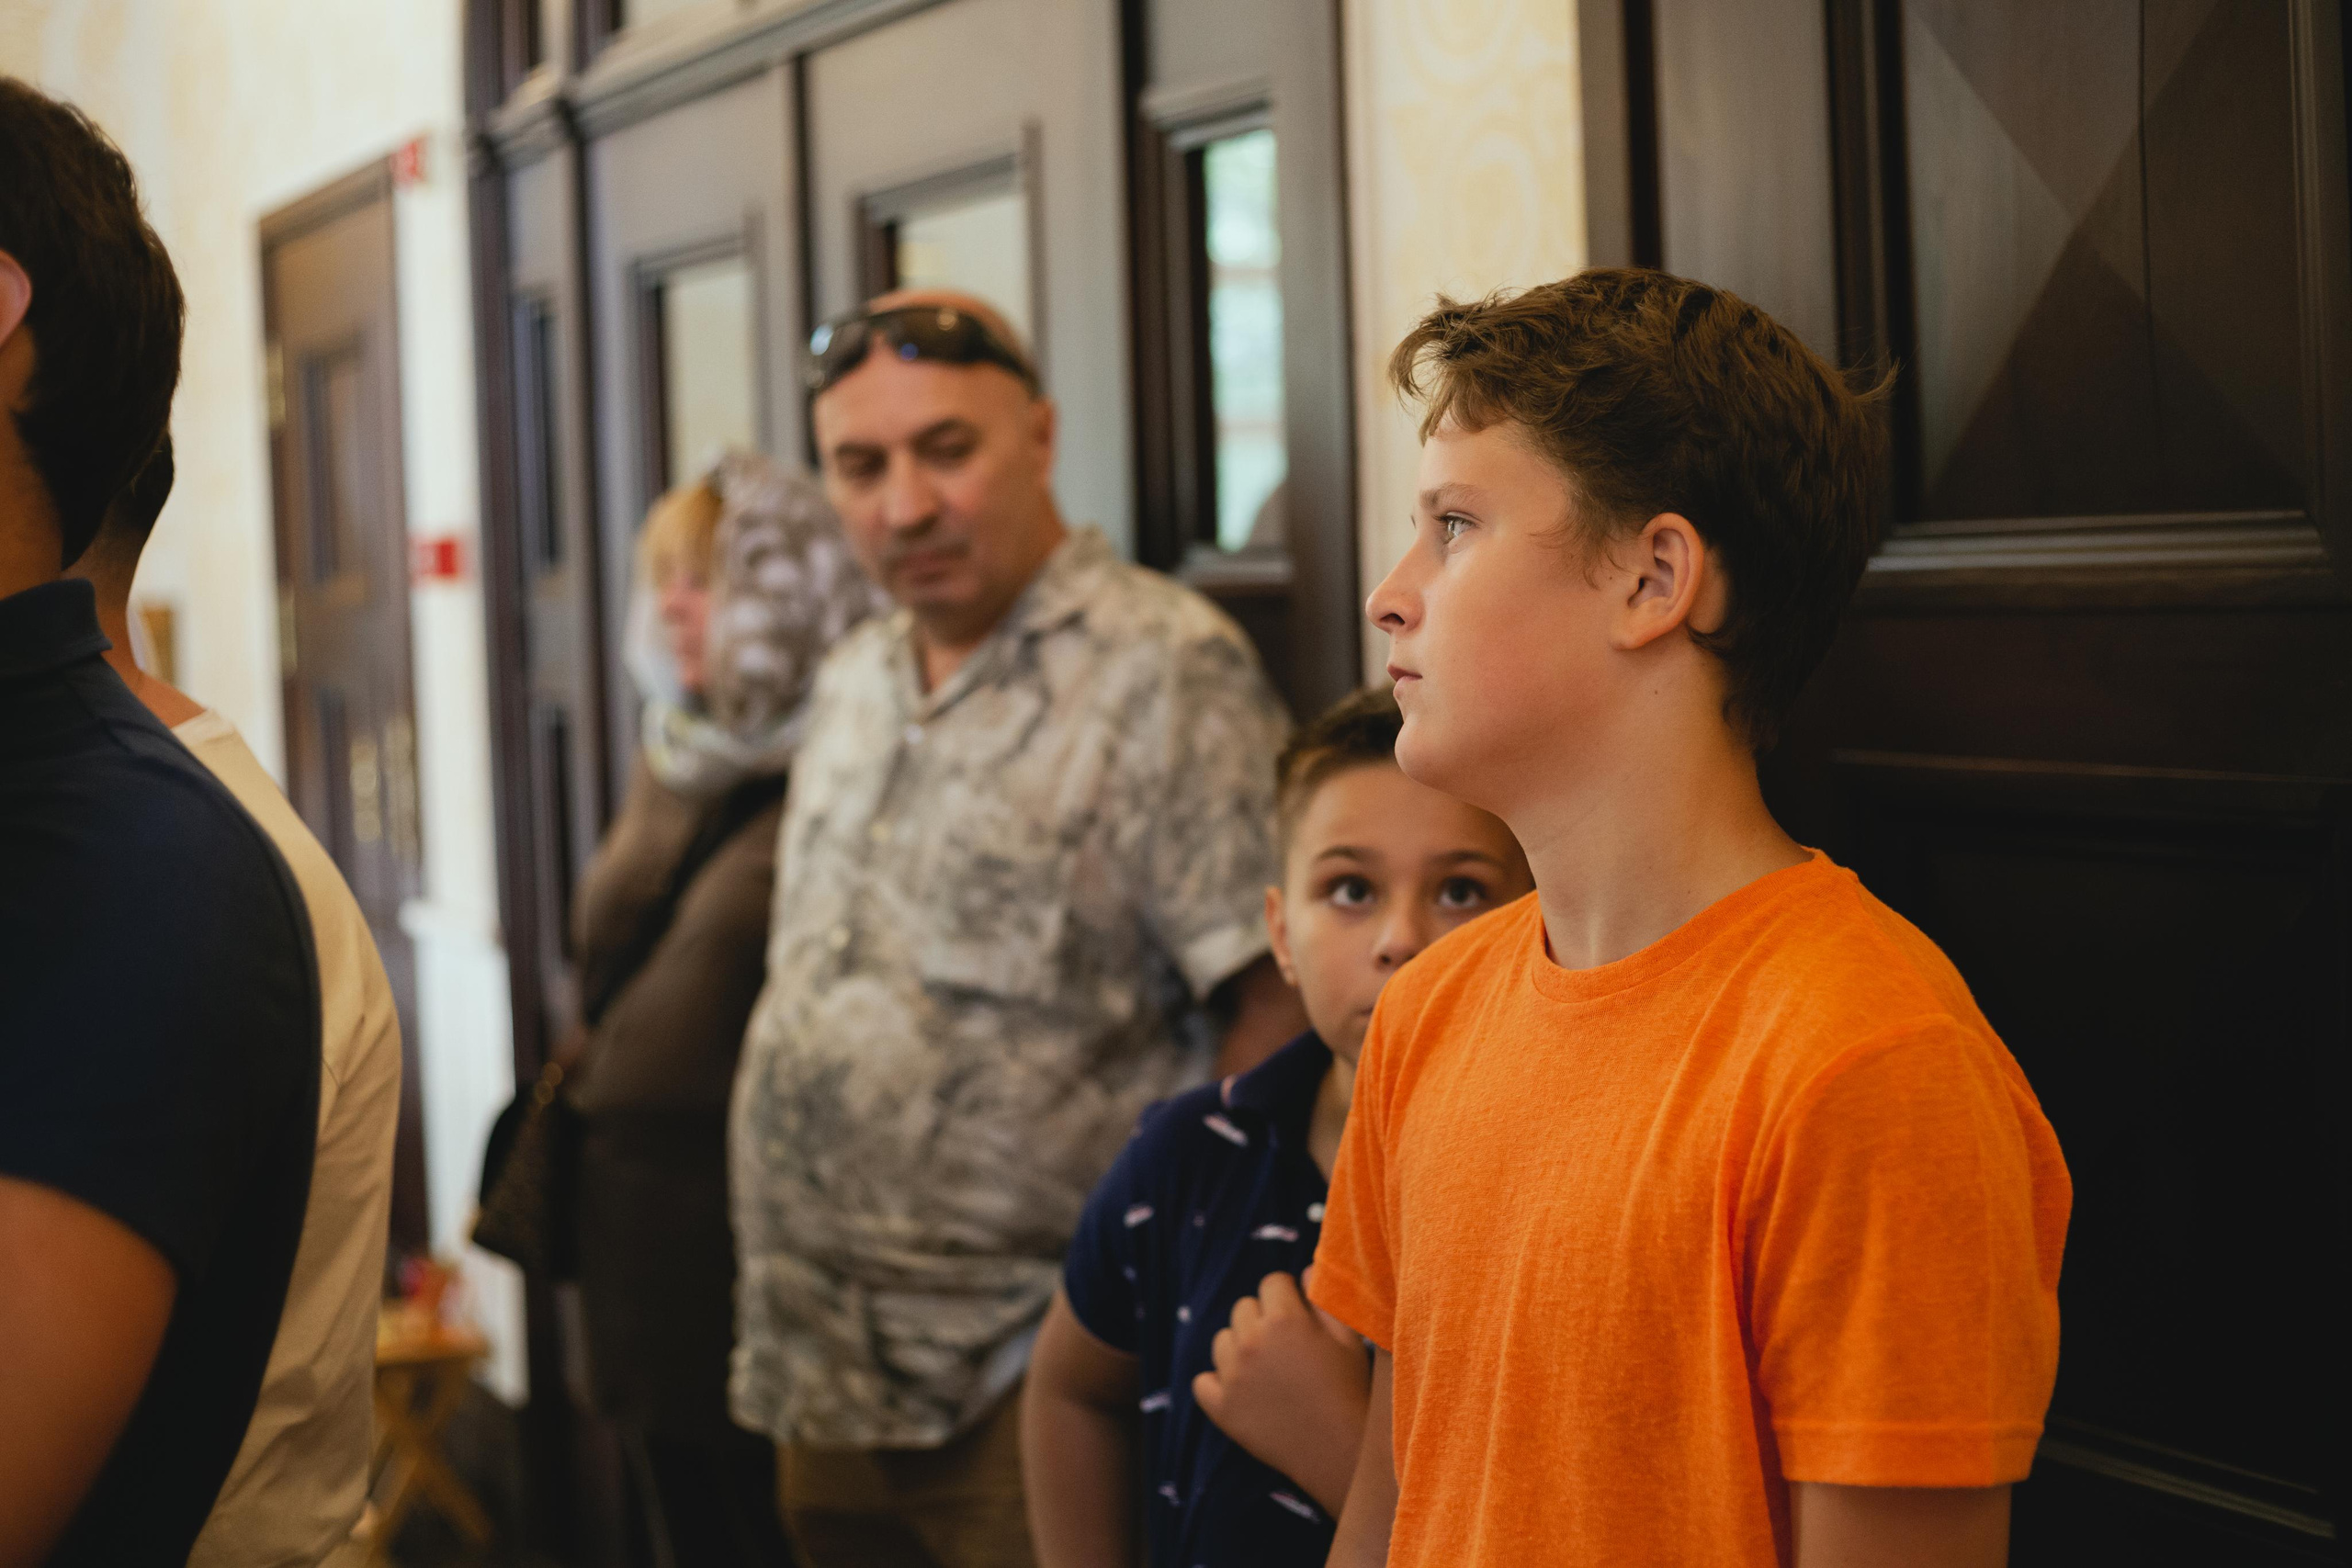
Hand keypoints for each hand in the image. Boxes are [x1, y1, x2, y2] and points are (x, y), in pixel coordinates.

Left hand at [1192, 1269, 1369, 1514]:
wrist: (1341, 1450)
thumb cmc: (1350, 1387)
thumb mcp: (1349, 1335)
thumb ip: (1324, 1296)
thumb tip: (1303, 1271)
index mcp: (1284, 1318)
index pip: (1272, 1282)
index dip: (1288, 1297)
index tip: (1301, 1318)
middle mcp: (1251, 1341)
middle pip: (1244, 1307)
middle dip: (1263, 1319)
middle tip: (1287, 1347)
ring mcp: (1232, 1375)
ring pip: (1222, 1340)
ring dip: (1240, 1348)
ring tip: (1268, 1370)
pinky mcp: (1221, 1408)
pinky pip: (1203, 1381)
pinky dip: (1218, 1383)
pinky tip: (1243, 1391)